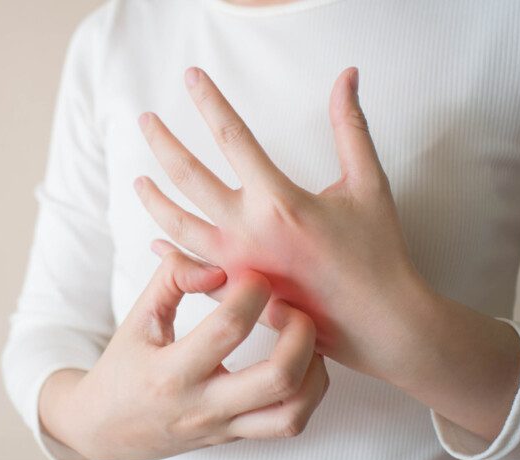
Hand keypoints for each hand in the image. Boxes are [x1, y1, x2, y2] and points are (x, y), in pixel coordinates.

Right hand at [39, 250, 328, 459]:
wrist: (106, 429)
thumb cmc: (122, 368)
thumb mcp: (137, 318)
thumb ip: (171, 280)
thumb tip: (217, 265)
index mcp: (170, 373)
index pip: (227, 329)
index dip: (250, 291)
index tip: (252, 273)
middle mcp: (202, 406)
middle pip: (278, 378)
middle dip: (299, 332)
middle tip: (289, 305)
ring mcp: (224, 428)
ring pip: (293, 411)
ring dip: (312, 368)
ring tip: (301, 336)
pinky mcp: (237, 437)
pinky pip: (288, 423)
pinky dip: (308, 392)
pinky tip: (300, 362)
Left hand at [133, 66, 433, 383]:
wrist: (380, 324)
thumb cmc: (377, 253)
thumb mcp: (368, 183)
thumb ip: (351, 127)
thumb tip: (347, 75)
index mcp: (279, 200)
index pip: (231, 136)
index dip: (209, 100)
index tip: (191, 76)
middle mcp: (247, 231)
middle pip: (189, 177)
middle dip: (163, 144)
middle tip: (145, 121)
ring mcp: (236, 265)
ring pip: (179, 226)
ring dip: (155, 201)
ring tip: (138, 182)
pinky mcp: (237, 293)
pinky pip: (192, 271)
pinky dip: (171, 254)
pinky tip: (156, 242)